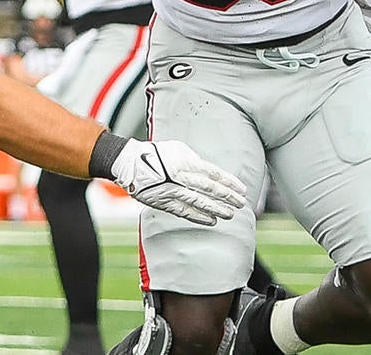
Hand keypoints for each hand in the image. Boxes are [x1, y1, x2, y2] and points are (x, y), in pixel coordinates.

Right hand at [110, 140, 246, 225]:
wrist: (129, 163)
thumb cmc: (155, 154)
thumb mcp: (178, 149)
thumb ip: (194, 160)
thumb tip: (208, 171)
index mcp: (186, 162)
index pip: (213, 173)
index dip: (228, 183)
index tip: (241, 189)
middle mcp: (181, 177)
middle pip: (209, 189)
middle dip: (227, 197)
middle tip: (241, 203)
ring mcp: (172, 191)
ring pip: (199, 202)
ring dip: (216, 209)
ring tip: (230, 214)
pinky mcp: (163, 202)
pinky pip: (184, 211)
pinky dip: (199, 217)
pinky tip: (211, 221)